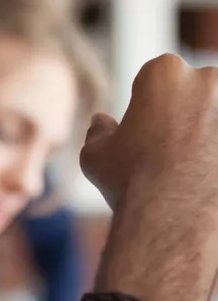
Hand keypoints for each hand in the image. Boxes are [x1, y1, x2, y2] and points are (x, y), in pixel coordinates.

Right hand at [80, 54, 217, 219]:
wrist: (176, 228)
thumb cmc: (132, 185)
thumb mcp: (95, 155)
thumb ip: (99, 131)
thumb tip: (102, 122)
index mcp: (165, 72)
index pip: (159, 78)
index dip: (151, 106)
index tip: (150, 135)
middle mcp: (210, 80)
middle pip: (201, 91)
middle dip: (192, 116)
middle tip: (178, 154)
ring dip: (213, 136)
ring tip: (202, 172)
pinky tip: (212, 183)